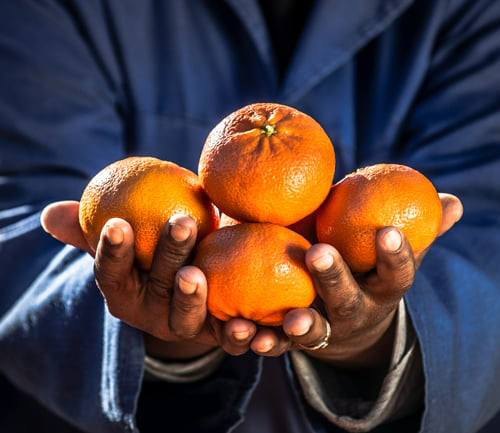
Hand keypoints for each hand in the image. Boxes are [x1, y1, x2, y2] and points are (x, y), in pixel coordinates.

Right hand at [41, 201, 258, 359]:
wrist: (192, 285)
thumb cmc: (154, 253)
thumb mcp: (128, 238)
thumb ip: (92, 226)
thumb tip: (51, 214)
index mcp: (125, 290)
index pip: (111, 271)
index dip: (112, 251)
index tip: (117, 222)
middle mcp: (151, 313)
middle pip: (156, 286)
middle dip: (167, 257)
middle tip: (181, 223)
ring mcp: (184, 325)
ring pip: (185, 317)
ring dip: (191, 297)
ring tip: (197, 274)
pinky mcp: (217, 335)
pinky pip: (226, 340)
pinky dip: (236, 336)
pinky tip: (248, 325)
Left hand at [243, 193, 462, 369]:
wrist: (351, 325)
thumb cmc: (370, 273)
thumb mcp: (394, 256)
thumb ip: (420, 231)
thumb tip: (452, 202)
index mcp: (380, 289)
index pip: (396, 274)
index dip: (396, 256)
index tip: (388, 231)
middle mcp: (355, 312)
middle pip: (348, 300)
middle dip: (335, 279)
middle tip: (319, 253)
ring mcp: (326, 329)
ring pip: (315, 332)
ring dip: (302, 326)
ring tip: (290, 318)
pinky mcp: (295, 341)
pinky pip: (280, 345)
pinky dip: (266, 342)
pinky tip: (250, 334)